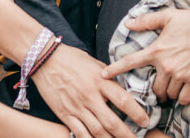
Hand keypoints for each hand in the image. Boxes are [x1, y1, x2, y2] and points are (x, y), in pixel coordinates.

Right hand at [32, 47, 146, 137]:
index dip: (137, 113)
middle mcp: (89, 96)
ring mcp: (76, 107)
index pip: (123, 100)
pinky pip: (79, 133)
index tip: (145, 122)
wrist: (44, 59)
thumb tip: (123, 89)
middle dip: (127, 134)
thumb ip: (109, 78)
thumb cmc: (71, 59)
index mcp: (99, 81)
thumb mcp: (95, 63)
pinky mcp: (64, 114)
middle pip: (112, 122)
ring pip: (97, 131)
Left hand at [101, 10, 189, 104]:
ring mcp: (180, 75)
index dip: (115, 70)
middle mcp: (166, 65)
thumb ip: (147, 21)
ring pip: (167, 93)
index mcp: (156, 50)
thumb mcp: (168, 16)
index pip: (130, 62)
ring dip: (167, 94)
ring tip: (170, 90)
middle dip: (154, 89)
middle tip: (158, 87)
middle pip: (153, 87)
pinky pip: (183, 98)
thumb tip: (129, 23)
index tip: (104, 75)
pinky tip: (182, 95)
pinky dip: (181, 99)